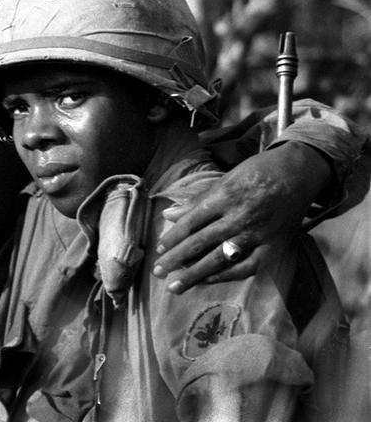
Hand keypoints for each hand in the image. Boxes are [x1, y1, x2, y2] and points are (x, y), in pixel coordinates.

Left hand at [152, 141, 332, 293]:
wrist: (300, 173)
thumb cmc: (258, 172)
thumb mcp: (225, 179)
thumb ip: (197, 200)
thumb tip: (168, 214)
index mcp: (225, 196)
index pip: (191, 222)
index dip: (173, 237)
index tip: (159, 249)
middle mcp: (239, 217)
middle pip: (200, 242)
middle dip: (176, 259)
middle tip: (158, 272)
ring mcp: (257, 234)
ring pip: (219, 258)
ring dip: (195, 274)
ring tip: (175, 286)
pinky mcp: (273, 246)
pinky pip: (246, 267)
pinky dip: (226, 275)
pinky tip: (208, 280)